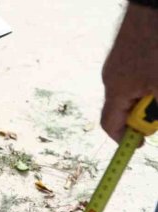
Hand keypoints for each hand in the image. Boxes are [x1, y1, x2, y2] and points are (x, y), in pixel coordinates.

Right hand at [101, 3, 157, 141]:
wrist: (152, 8)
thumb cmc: (154, 46)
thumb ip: (156, 112)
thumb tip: (150, 128)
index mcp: (115, 90)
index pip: (110, 125)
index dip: (123, 139)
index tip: (140, 145)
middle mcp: (112, 77)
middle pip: (124, 107)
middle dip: (144, 113)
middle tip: (157, 110)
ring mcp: (120, 62)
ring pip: (134, 90)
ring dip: (150, 95)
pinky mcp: (131, 49)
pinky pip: (138, 73)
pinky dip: (150, 80)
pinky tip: (157, 71)